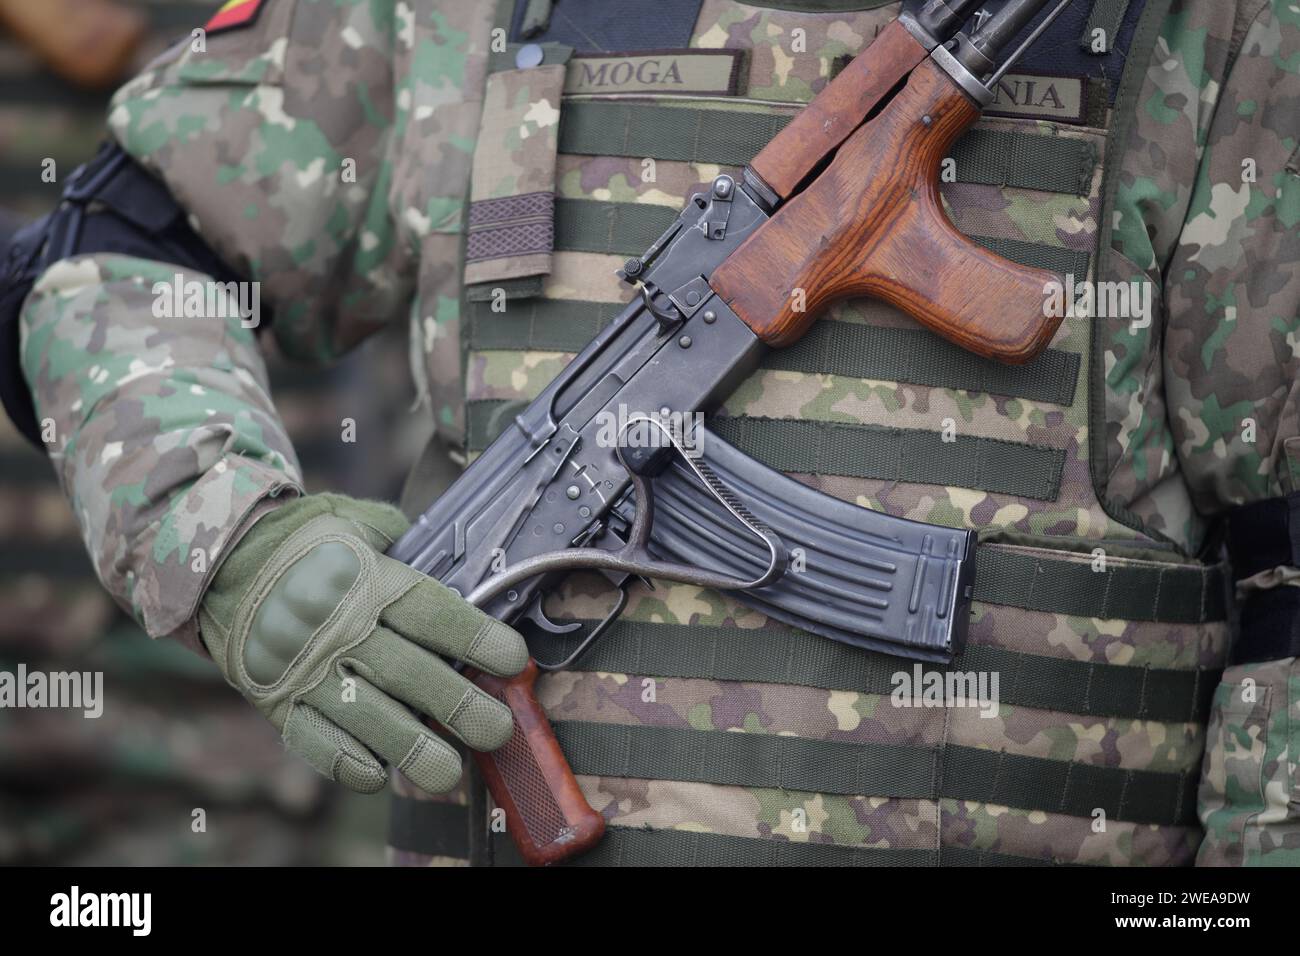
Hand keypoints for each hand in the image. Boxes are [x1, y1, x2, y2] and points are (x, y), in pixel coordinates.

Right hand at [198, 494, 527, 794]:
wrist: (216, 557)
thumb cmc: (306, 540)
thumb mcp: (354, 519)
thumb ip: (399, 536)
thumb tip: (442, 547)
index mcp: (369, 581)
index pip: (433, 612)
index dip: (476, 637)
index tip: (513, 661)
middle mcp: (342, 627)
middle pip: (409, 671)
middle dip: (459, 705)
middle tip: (498, 731)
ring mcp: (307, 666)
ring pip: (366, 714)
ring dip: (410, 747)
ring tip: (449, 773)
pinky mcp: (276, 696)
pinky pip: (311, 736)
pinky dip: (343, 760)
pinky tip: (377, 776)